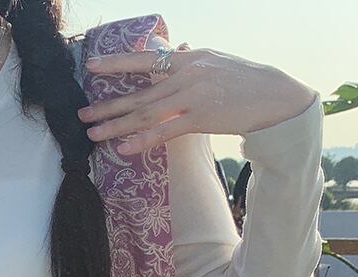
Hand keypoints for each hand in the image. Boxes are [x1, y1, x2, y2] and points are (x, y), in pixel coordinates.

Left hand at [78, 36, 317, 154]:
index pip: (146, 58)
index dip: (117, 63)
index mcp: (189, 58)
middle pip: (139, 93)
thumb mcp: (213, 62)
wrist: (275, 96)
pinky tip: (124, 148)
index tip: (92, 67)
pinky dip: (143, 140)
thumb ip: (187, 58)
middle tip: (82, 116)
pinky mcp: (201, 118)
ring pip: (145, 113)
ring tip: (93, 134)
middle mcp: (187, 74)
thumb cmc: (245, 81)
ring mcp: (193, 96)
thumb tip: (169, 47)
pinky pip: (165, 132)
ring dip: (116, 126)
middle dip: (107, 106)